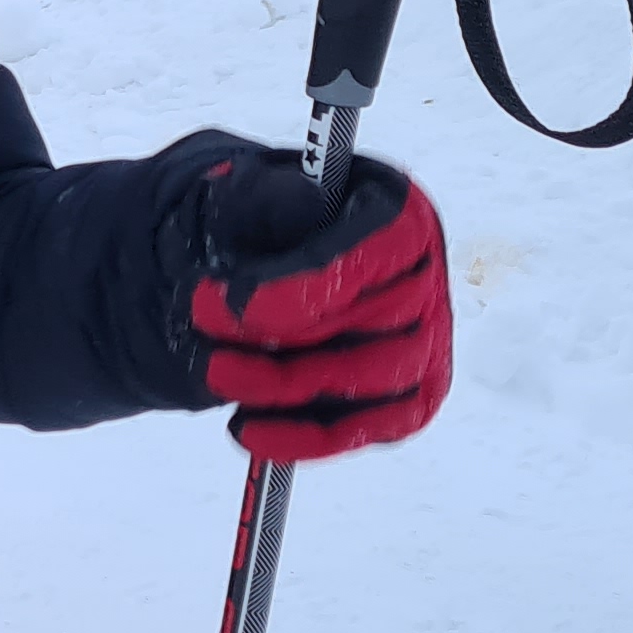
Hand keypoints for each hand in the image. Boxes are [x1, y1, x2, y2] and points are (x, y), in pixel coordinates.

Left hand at [181, 146, 451, 459]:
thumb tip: (301, 207)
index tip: (221, 301)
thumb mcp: (255, 193)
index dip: (294, 287)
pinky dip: (312, 438)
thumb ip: (275, 199)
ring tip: (219, 379)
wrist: (254, 260)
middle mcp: (425, 280)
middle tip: (206, 344)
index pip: (368, 256)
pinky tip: (252, 432)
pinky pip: (375, 429)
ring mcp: (426, 344)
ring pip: (373, 383)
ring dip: (287, 390)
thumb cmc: (261, 223)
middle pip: (371, 324)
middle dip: (279, 341)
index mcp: (401, 218)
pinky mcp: (411, 397)